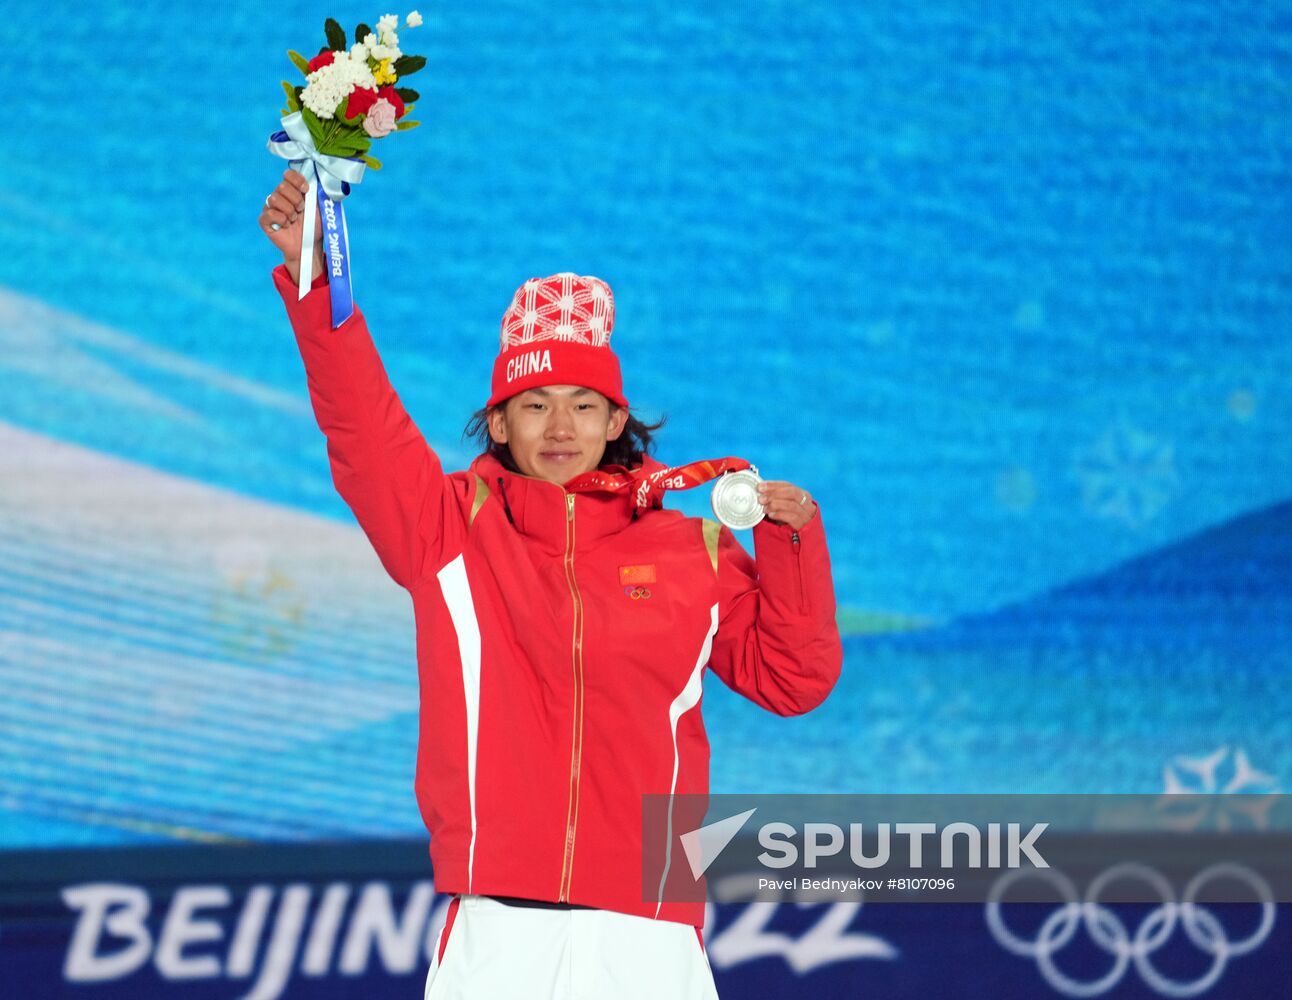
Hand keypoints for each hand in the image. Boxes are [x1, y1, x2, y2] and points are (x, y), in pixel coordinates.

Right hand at [258, 168, 326, 284]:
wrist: (309, 245)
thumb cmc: (314, 226)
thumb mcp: (320, 207)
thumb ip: (318, 191)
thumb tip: (317, 178)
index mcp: (292, 190)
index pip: (288, 175)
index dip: (297, 181)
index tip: (306, 191)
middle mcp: (279, 196)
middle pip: (282, 186)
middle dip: (296, 200)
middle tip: (301, 211)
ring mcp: (270, 207)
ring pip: (275, 199)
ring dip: (289, 211)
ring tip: (294, 220)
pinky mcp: (264, 221)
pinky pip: (269, 213)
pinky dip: (281, 220)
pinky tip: (286, 226)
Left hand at [757, 480, 816, 529]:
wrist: (798, 540)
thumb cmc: (788, 521)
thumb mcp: (783, 507)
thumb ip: (775, 499)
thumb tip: (760, 492)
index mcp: (803, 495)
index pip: (788, 485)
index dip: (773, 485)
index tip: (760, 486)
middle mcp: (807, 503)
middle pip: (792, 493)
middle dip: (775, 493)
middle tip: (761, 498)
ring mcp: (806, 515)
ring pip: (792, 505)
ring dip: (776, 505)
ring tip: (765, 508)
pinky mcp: (803, 526)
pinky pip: (792, 517)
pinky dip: (780, 514)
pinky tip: (771, 515)